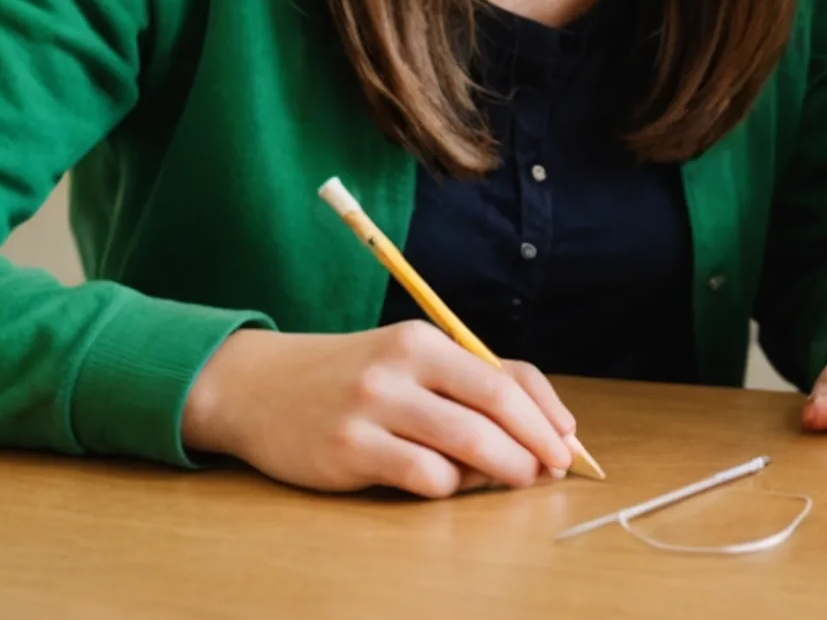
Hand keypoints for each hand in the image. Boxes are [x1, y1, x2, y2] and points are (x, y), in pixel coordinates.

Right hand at [179, 323, 582, 497]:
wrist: (257, 387)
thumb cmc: (350, 378)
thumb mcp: (407, 361)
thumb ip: (465, 384)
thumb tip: (541, 427)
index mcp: (424, 340)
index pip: (505, 376)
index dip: (545, 411)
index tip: (568, 440)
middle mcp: (400, 368)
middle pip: (494, 407)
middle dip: (535, 442)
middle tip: (553, 468)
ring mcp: (372, 408)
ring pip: (465, 444)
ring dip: (503, 468)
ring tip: (516, 479)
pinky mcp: (347, 450)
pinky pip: (421, 476)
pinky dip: (448, 486)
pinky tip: (447, 484)